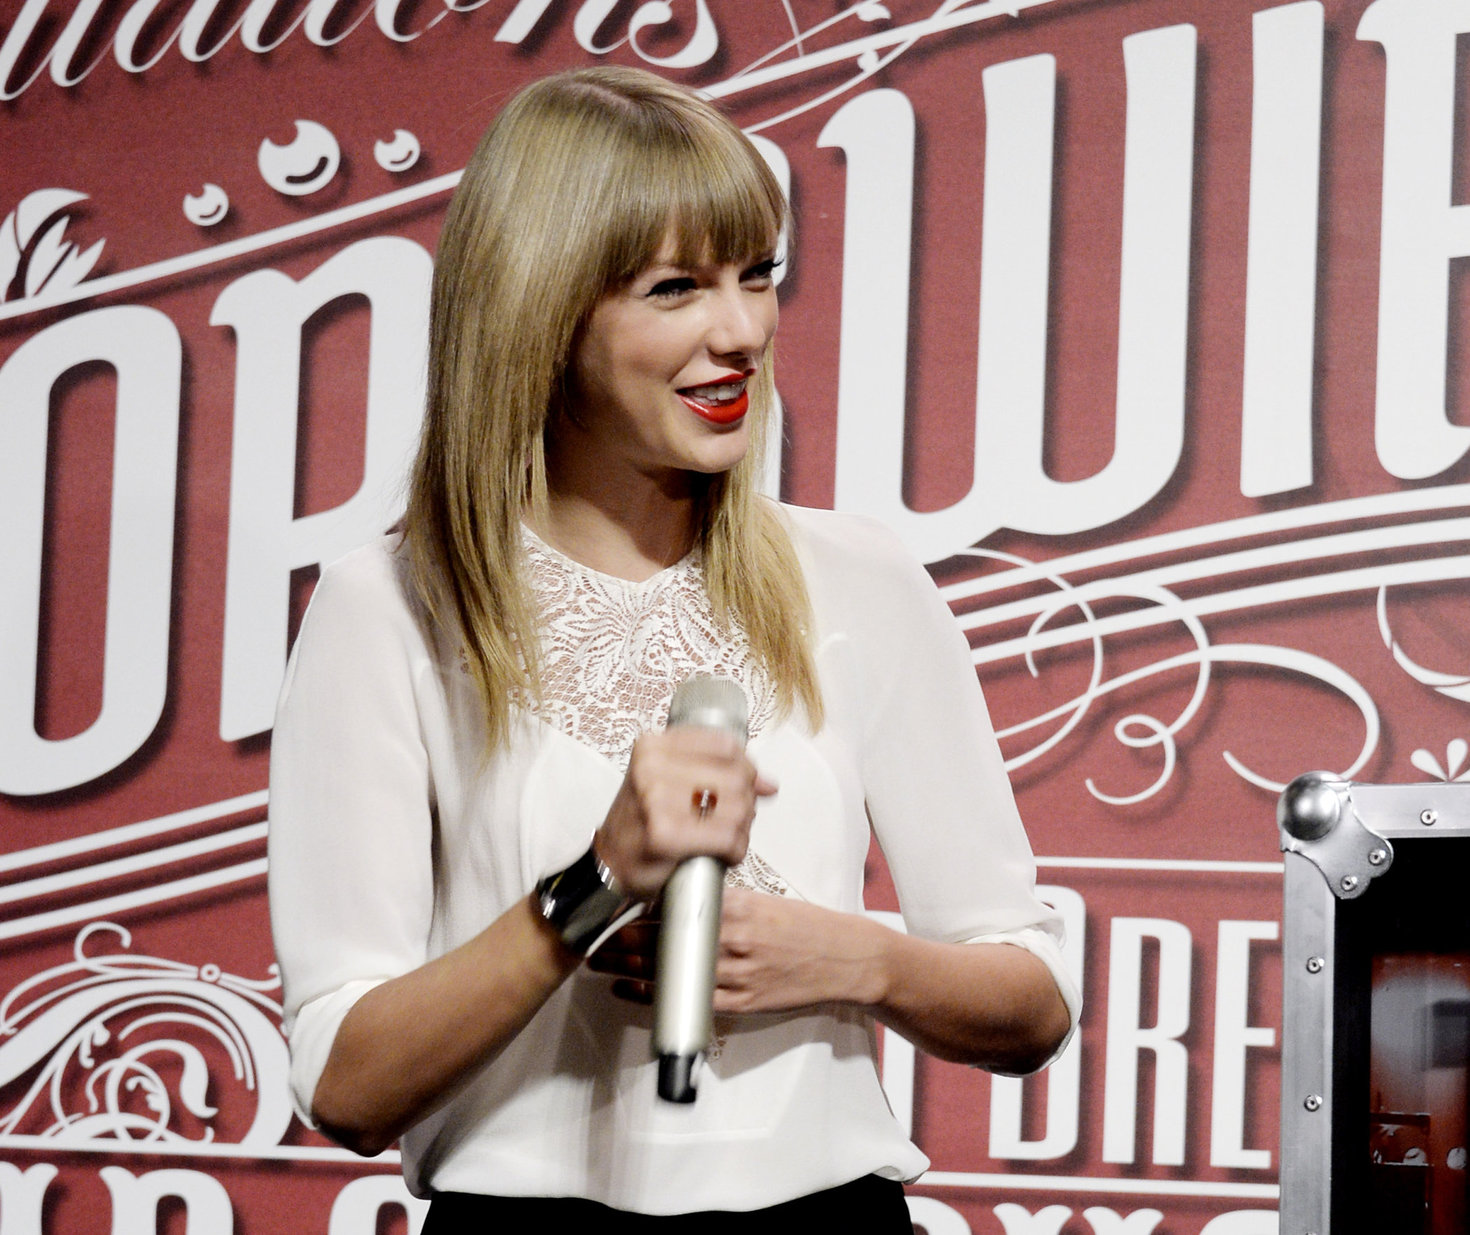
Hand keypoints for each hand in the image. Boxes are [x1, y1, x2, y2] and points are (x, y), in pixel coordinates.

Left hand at [592, 894, 877, 1015]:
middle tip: (592, 937)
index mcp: (738, 908)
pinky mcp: (741, 1003)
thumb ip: (724, 901)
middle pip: (663, 940)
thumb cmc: (806, 927)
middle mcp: (733, 941)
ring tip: (599, 962)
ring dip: (628, 966)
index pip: (675, 906)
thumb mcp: (765, 901)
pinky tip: (630, 989)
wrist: (846, 960)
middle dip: (622, 940)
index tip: (613, 906)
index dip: (637, 909)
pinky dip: (654, 996)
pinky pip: (688, 1001)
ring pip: (670, 971)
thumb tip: (680, 896)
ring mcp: (736, 975)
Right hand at [593, 729, 776, 899]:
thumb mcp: (670, 781)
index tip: (738, 786)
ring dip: (741, 830)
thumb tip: (768, 783)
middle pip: (738, 776)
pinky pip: (727, 838)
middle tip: (728, 820)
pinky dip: (734, 851)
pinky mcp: (664, 835)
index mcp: (654, 745)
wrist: (609, 864)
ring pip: (738, 808)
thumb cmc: (642, 823)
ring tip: (722, 837)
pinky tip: (720, 854)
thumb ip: (719, 773)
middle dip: (745, 803)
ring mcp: (657, 800)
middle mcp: (653, 766)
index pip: (727, 744)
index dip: (744, 768)